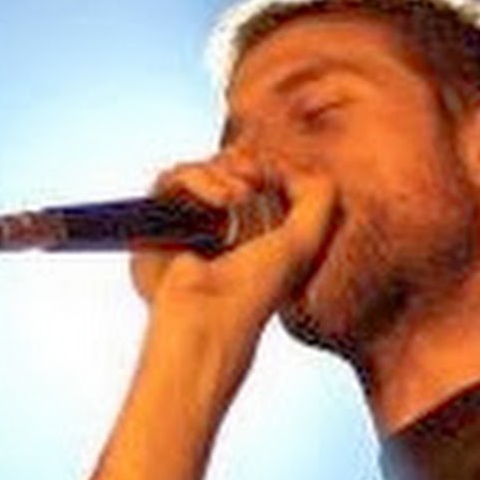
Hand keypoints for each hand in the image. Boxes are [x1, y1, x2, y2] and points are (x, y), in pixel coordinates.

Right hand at [131, 150, 338, 398]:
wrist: (211, 314)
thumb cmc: (259, 286)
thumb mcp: (305, 240)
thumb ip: (318, 196)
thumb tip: (293, 165)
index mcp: (260, 232)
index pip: (265, 178)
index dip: (272, 172)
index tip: (277, 183)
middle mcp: (226, 224)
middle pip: (236, 165)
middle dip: (250, 168)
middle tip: (254, 187)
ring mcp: (193, 219)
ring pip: (207, 167)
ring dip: (227, 174)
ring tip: (237, 199)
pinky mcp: (160, 217)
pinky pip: (175, 177)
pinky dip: (199, 179)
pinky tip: (220, 200)